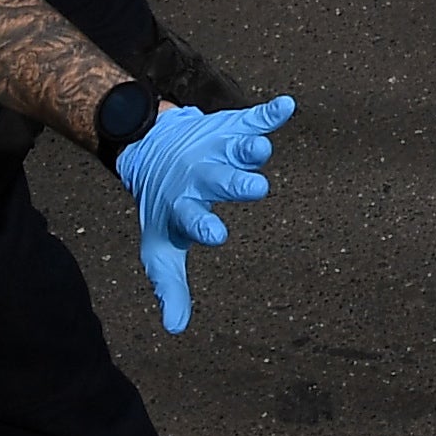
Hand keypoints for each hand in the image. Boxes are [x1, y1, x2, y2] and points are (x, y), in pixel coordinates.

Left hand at [116, 96, 291, 332]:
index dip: (202, 225)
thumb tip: (173, 328)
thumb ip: (170, 284)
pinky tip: (286, 106)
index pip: (191, 218)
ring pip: (236, 148)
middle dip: (235, 183)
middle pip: (218, 180)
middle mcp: (200, 176)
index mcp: (182, 206)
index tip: (216, 234)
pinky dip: (270, 113)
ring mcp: (217, 150)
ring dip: (250, 148)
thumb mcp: (160, 246)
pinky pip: (253, 119)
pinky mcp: (232, 128)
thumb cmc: (163, 206)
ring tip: (262, 148)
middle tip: (257, 189)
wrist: (150, 146)